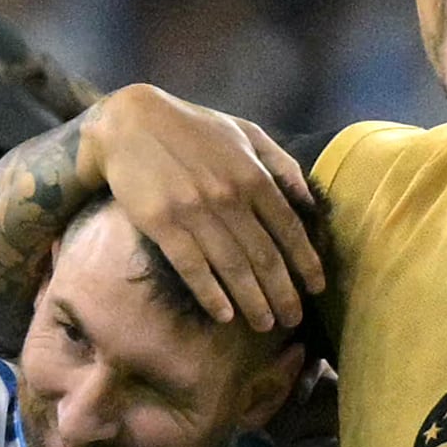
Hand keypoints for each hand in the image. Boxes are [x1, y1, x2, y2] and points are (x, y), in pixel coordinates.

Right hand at [82, 86, 322, 329]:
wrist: (130, 122)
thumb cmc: (192, 127)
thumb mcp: (245, 131)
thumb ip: (280, 163)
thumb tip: (308, 201)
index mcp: (252, 174)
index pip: (289, 228)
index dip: (306, 262)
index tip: (316, 288)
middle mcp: (229, 197)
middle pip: (264, 256)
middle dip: (283, 293)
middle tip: (293, 320)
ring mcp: (194, 212)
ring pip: (232, 267)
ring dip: (252, 301)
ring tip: (264, 324)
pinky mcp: (162, 224)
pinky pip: (192, 267)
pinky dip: (210, 294)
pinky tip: (224, 314)